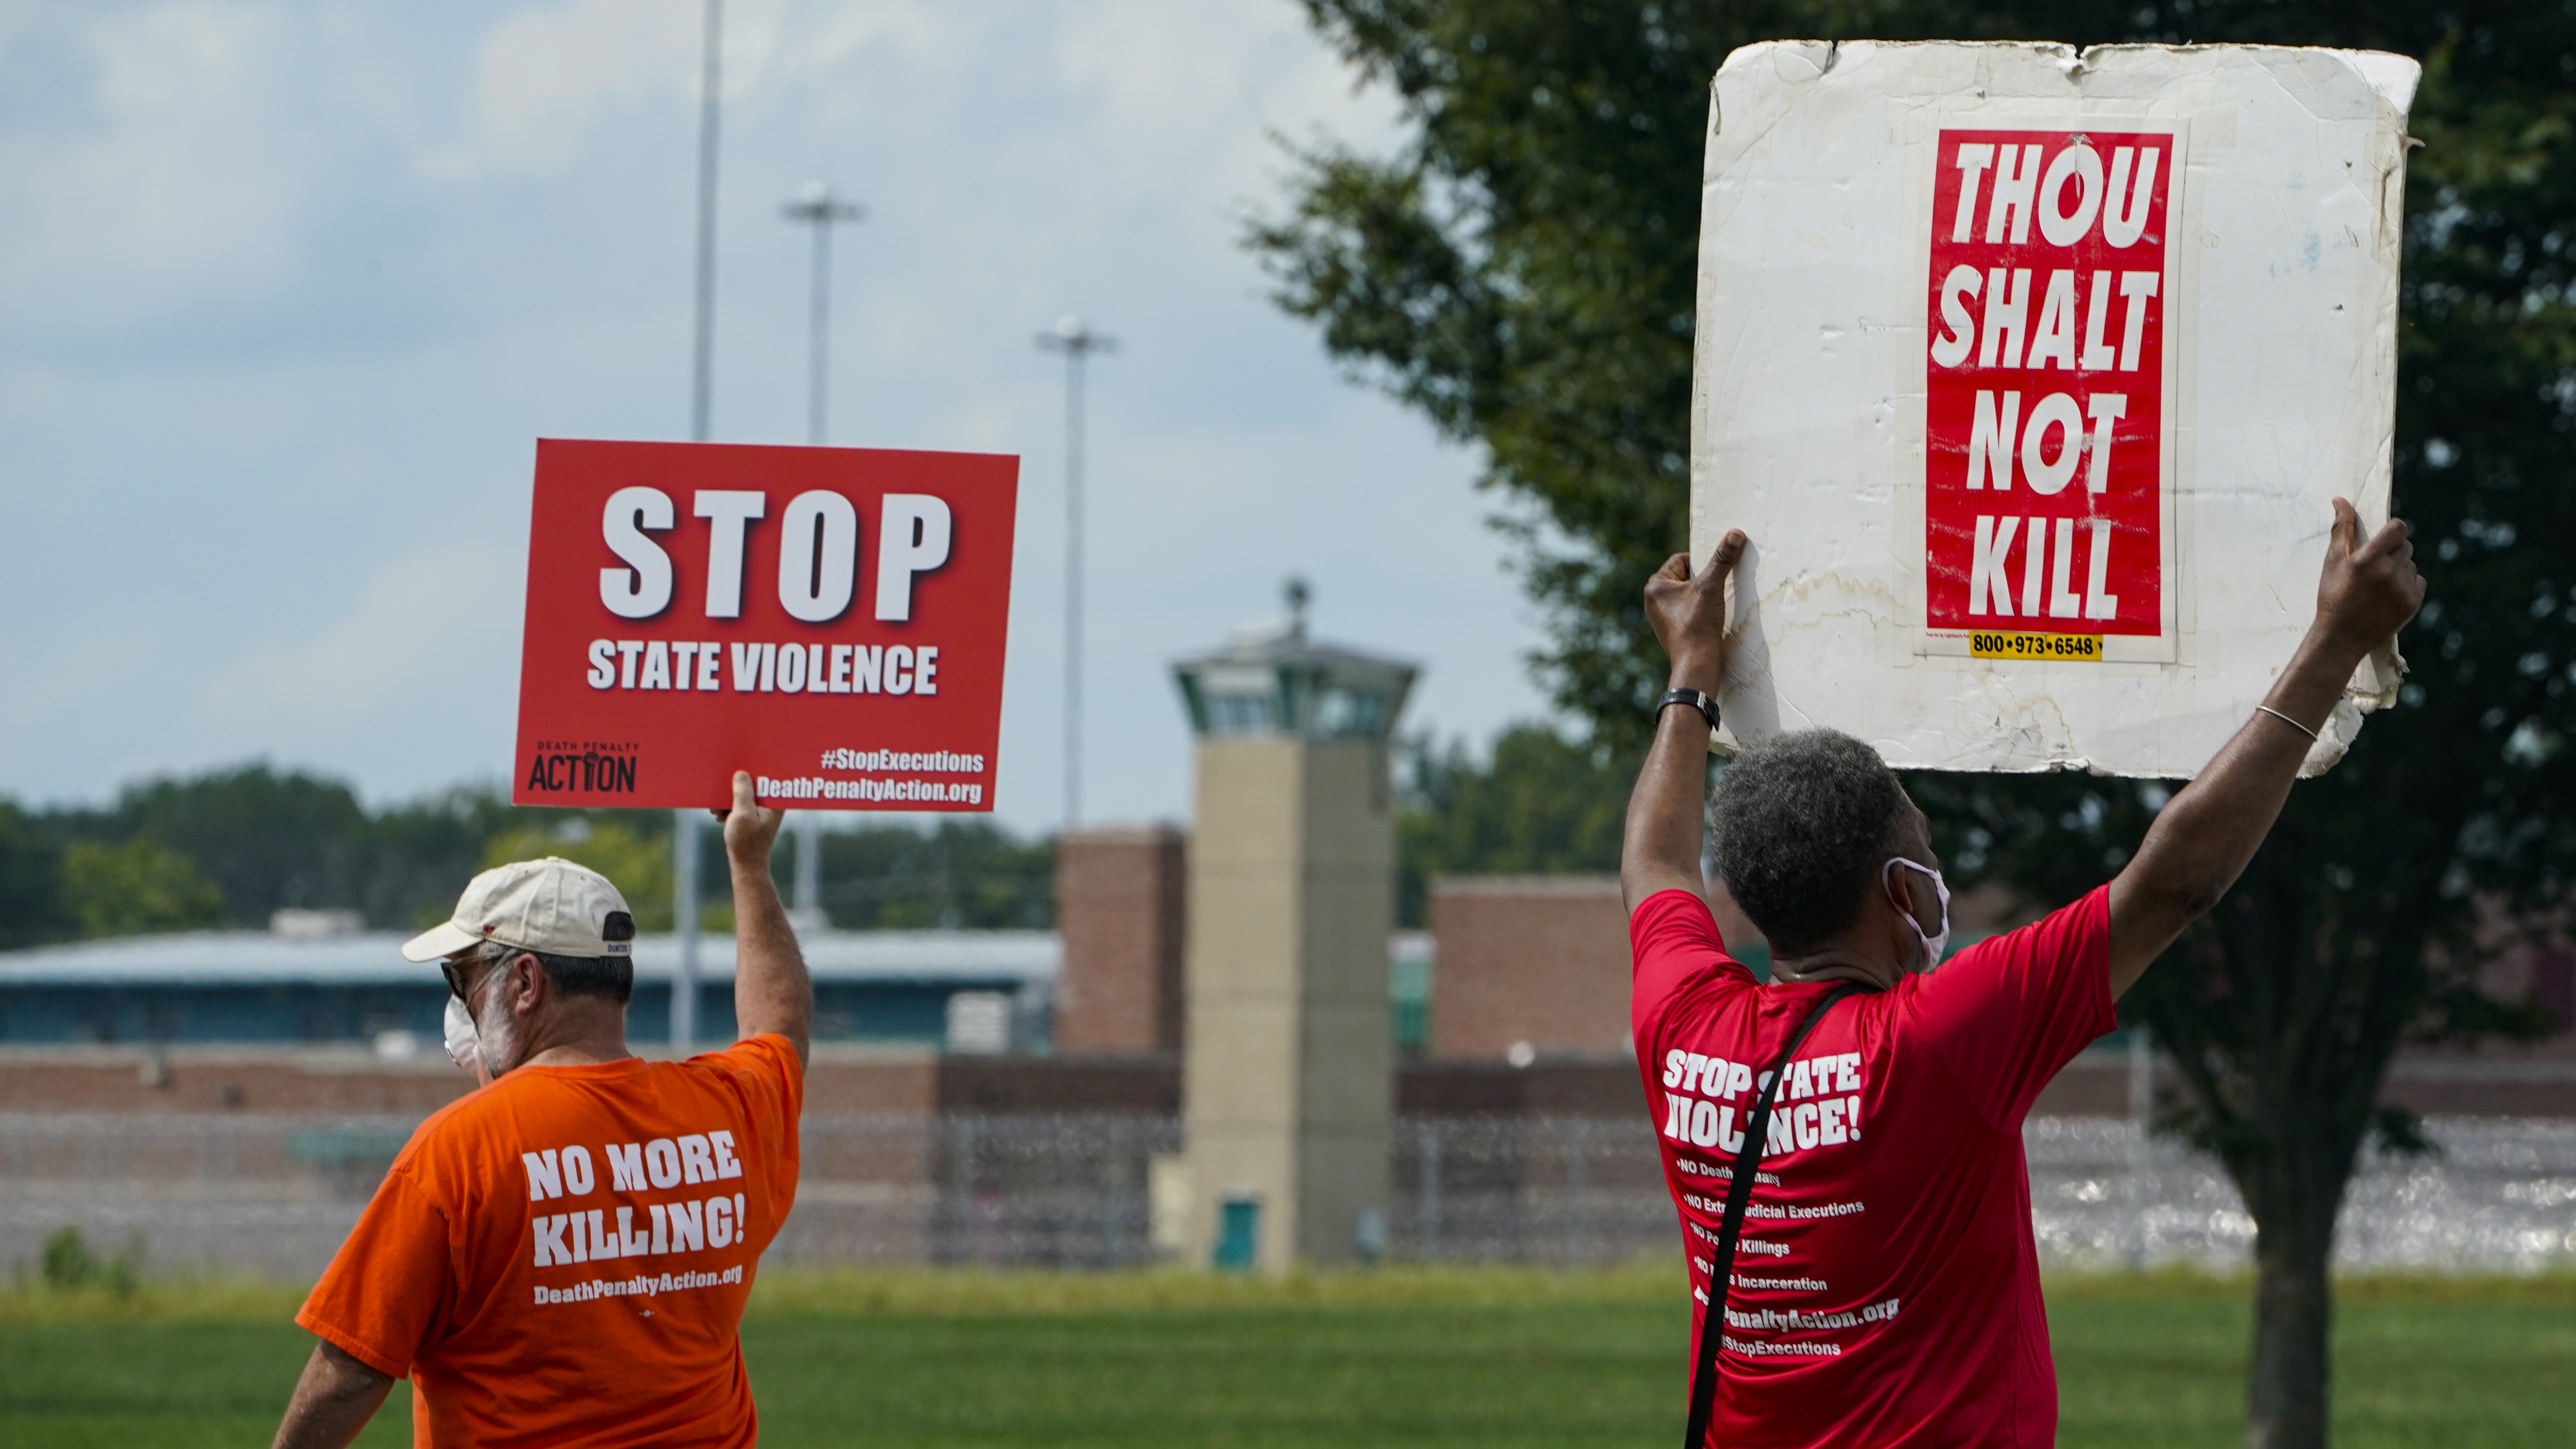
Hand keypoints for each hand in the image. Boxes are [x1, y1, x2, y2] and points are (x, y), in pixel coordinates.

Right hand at [711, 770, 785, 865]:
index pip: (765, 776)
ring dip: (728, 798)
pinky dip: (729, 807)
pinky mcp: (753, 814)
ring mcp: (762, 809)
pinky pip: (740, 803)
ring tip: (716, 809)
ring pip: (744, 793)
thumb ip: (743, 793)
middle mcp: (772, 802)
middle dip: (734, 786)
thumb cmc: (746, 842)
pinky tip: (719, 815)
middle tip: (720, 791)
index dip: (751, 770)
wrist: (746, 864)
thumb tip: (741, 773)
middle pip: (753, 783)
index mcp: (775, 801)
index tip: (736, 767)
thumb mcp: (742, 815)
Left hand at [1643, 530, 1747, 692]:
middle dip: (1704, 579)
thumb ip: (1722, 559)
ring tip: (1716, 603)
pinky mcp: (1673, 630)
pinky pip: (1689, 611)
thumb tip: (1736, 533)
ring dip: (1704, 595)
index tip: (1717, 568)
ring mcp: (1662, 617)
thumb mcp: (1711, 586)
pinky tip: (1713, 617)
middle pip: (1685, 577)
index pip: (1681, 560)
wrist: (1697, 664)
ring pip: (1688, 595)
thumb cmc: (1698, 624)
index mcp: (1655, 586)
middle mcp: (1654, 601)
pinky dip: (1702, 610)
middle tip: (1718, 586)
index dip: (1702, 560)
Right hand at [2313, 498, 2424, 658]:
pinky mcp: (2413, 602)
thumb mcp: (2332, 562)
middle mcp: (2388, 572)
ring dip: (2398, 568)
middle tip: (2374, 566)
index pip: (2398, 528)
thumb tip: (2341, 500)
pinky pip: (2418, 581)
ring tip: (2378, 585)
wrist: (2340, 638)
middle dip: (2392, 551)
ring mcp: (2403, 588)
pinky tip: (2388, 595)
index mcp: (2367, 559)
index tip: (2383, 537)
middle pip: (2405, 546)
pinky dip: (2407, 584)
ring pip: (2410, 564)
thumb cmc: (2332, 596)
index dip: (2393, 529)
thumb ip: (2342, 529)